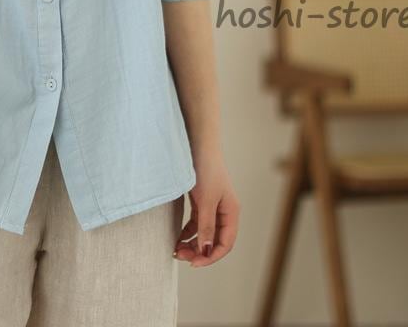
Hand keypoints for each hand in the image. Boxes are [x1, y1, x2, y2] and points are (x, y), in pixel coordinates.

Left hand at [173, 150, 239, 267]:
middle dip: (199, 251)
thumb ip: (206, 226)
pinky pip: (196, 223)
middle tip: (180, 255)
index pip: (225, 243)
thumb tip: (206, 251)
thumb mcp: (205, 201)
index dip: (211, 256)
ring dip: (192, 243)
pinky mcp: (201, 200)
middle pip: (214, 240)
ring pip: (204, 233)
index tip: (193, 262)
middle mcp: (224, 211)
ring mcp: (212, 206)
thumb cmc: (205, 169)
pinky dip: (187, 231)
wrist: (197, 143)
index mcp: (231, 212)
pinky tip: (177, 237)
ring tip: (176, 249)